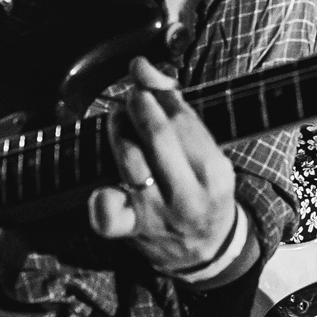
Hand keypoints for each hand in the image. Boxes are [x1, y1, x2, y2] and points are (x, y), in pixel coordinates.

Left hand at [89, 58, 241, 274]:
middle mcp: (190, 193)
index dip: (159, 91)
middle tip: (133, 98)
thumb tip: (143, 66)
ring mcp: (159, 212)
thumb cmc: (201, 188)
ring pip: (131, 161)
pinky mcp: (133, 228)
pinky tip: (101, 188)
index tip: (147, 78)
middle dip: (139, 106)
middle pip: (159, 136)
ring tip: (118, 118)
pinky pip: (109, 215)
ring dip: (118, 130)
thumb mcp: (207, 154)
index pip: (184, 120)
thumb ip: (177, 109)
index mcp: (215, 172)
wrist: (206, 249)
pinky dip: (101, 200)